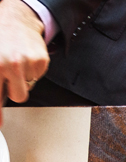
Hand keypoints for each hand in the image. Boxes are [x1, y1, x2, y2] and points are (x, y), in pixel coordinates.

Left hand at [0, 0, 48, 126]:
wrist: (17, 20)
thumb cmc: (1, 40)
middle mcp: (9, 64)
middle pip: (18, 97)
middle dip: (15, 90)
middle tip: (11, 78)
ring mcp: (26, 63)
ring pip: (29, 87)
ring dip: (24, 79)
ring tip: (17, 63)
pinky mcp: (41, 61)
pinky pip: (38, 77)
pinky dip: (33, 70)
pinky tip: (26, 59)